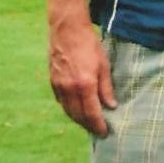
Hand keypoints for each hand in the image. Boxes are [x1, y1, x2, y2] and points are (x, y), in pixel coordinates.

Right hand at [48, 19, 115, 136]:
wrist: (67, 30)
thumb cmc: (89, 44)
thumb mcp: (103, 64)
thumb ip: (106, 87)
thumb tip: (111, 105)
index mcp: (85, 84)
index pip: (91, 113)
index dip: (98, 124)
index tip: (104, 131)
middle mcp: (70, 88)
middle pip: (78, 115)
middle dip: (88, 125)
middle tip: (97, 129)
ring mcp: (59, 86)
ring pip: (68, 110)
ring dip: (78, 119)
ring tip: (88, 122)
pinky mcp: (52, 81)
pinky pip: (61, 101)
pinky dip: (69, 108)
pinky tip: (76, 108)